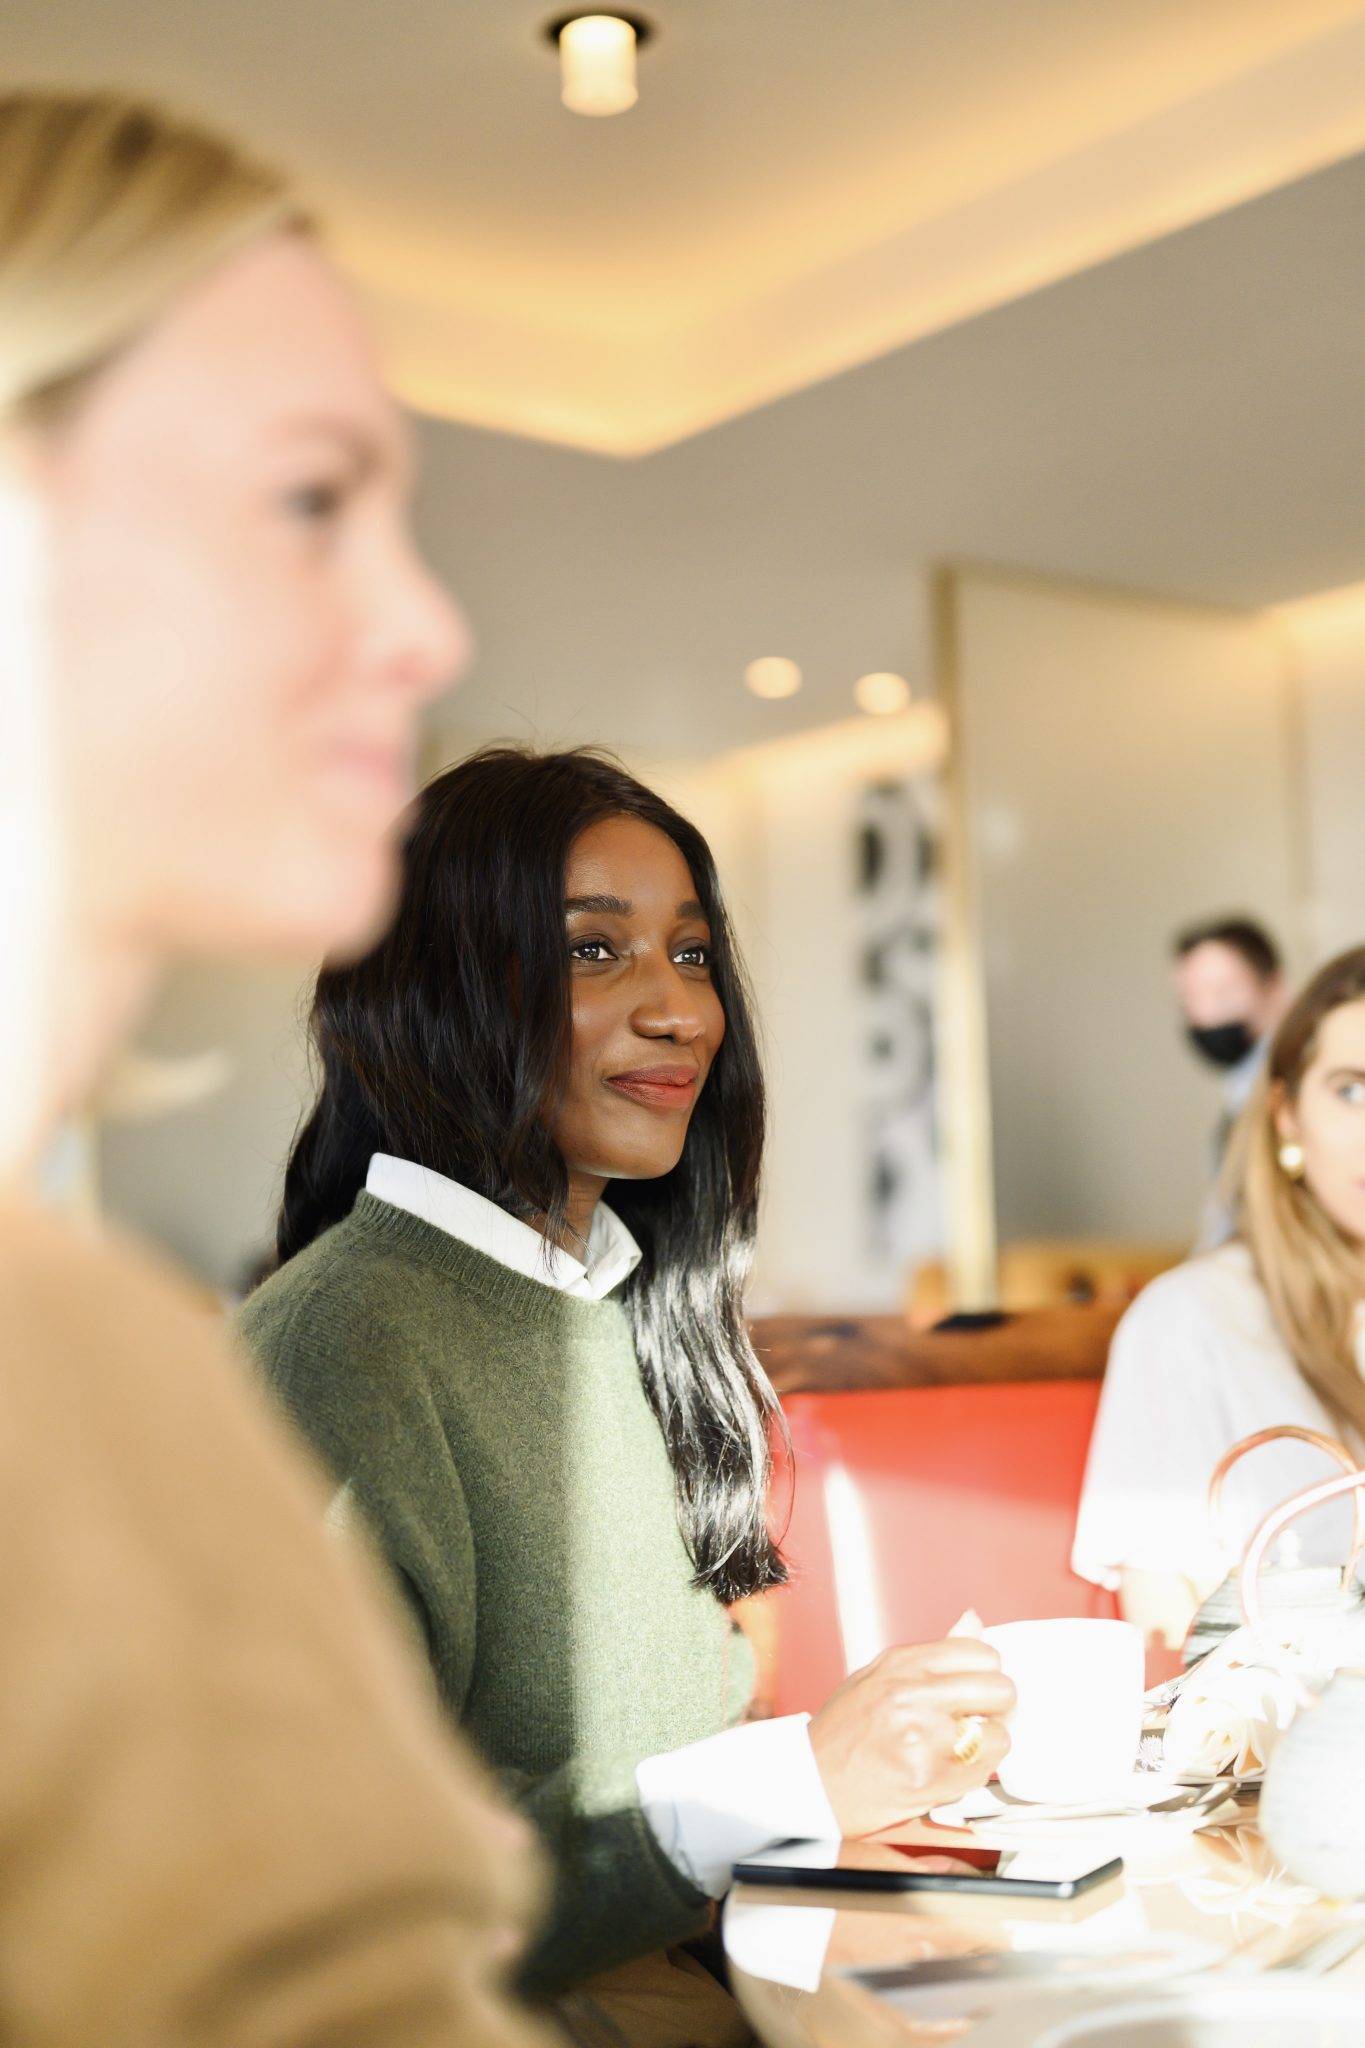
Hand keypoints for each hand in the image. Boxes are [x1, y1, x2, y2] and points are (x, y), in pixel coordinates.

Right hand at [808, 1639, 1014, 1837]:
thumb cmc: (843, 1731)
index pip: (980, 1652)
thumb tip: (975, 1621)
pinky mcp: (929, 1779)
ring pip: (999, 1734)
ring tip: (960, 1748)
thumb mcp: (878, 1675)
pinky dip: (974, 1773)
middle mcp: (913, 1695)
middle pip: (999, 1689)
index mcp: (902, 1663)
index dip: (985, 1672)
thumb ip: (932, 1652)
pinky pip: (983, 1772)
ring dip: (986, 1743)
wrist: (813, 1785)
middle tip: (977, 1718)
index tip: (976, 1688)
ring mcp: (923, 1738)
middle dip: (996, 1706)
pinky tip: (949, 1769)